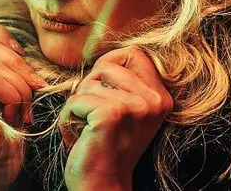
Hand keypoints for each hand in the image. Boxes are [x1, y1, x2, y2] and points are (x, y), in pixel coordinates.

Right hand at [0, 21, 47, 190]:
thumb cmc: (8, 142)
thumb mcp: (19, 99)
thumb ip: (15, 73)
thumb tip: (21, 48)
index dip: (5, 37)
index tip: (24, 61)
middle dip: (22, 64)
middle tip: (36, 91)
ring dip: (20, 84)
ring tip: (22, 111)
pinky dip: (10, 91)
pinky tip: (12, 112)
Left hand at [59, 46, 172, 190]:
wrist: (103, 186)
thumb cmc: (106, 146)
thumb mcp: (126, 109)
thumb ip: (123, 82)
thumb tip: (105, 55)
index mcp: (161, 96)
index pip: (134, 52)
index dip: (110, 64)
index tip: (104, 91)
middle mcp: (154, 100)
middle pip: (108, 64)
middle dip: (91, 86)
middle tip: (94, 115)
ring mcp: (135, 106)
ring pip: (89, 82)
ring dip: (79, 104)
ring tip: (89, 128)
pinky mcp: (112, 114)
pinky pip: (76, 99)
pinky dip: (69, 117)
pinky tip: (81, 135)